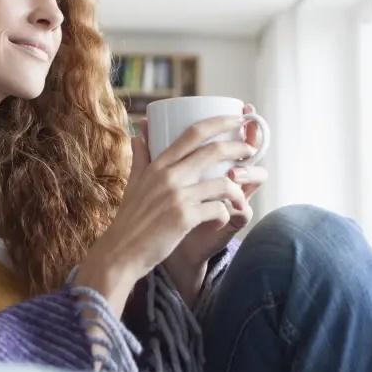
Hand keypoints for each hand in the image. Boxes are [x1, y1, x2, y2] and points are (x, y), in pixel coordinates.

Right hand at [78, 113, 256, 313]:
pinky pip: (219, 210)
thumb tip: (141, 131)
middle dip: (238, 148)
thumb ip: (141, 157)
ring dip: (237, 191)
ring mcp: (177, 197)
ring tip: (240, 198)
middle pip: (213, 151)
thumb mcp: (133, 182)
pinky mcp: (184, 218)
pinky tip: (220, 221)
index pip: (193, 132)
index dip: (219, 122)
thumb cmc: (130, 219)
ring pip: (222, 183)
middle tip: (250, 151)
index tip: (237, 118)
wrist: (120, 253)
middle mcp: (168, 176)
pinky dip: (225, 215)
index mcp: (159, 165)